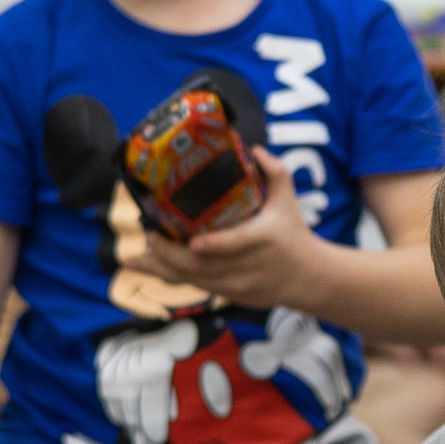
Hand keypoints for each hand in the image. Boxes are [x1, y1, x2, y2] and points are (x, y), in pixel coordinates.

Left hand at [128, 147, 318, 308]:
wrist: (309, 279)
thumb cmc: (295, 235)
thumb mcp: (288, 201)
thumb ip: (275, 172)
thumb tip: (253, 148)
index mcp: (263, 240)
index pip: (237, 245)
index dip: (214, 246)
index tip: (193, 242)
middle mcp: (248, 266)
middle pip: (205, 266)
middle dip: (171, 255)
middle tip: (149, 236)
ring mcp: (238, 284)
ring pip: (194, 280)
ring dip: (162, 268)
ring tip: (135, 256)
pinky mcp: (230, 295)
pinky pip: (195, 287)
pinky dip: (169, 278)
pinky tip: (147, 267)